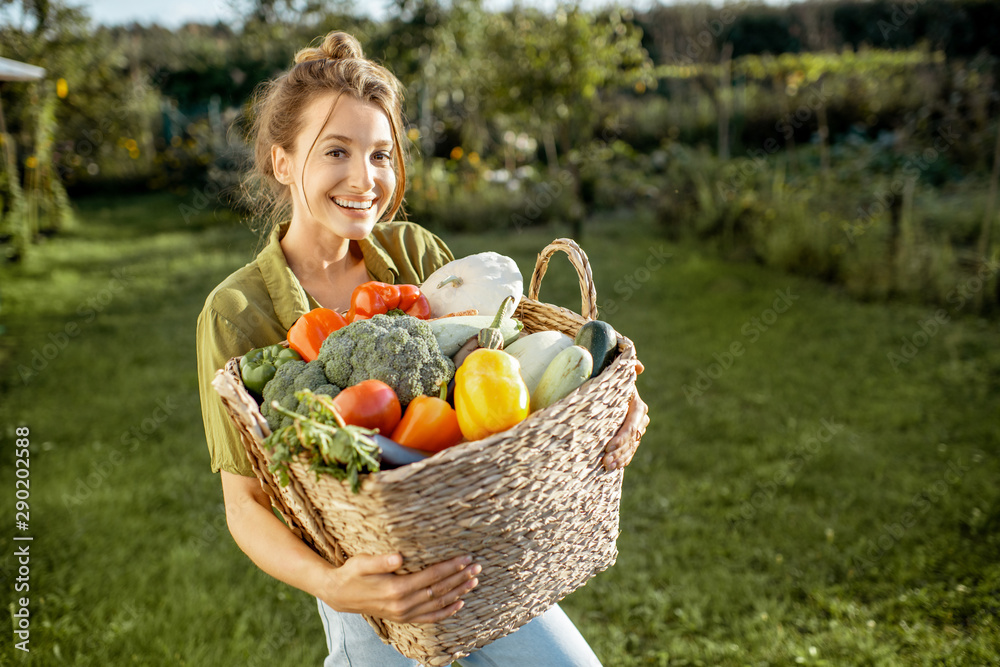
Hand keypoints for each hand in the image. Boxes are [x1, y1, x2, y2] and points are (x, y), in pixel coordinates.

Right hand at [321, 553, 480, 623]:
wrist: (340, 594)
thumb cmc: (352, 573)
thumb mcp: (362, 562)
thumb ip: (381, 560)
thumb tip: (399, 556)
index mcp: (396, 588)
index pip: (431, 576)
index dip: (450, 567)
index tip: (465, 558)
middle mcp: (403, 604)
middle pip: (439, 590)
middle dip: (460, 578)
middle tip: (477, 567)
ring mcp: (404, 613)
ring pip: (438, 604)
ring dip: (458, 592)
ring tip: (474, 581)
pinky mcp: (403, 617)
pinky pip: (430, 617)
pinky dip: (447, 612)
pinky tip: (460, 603)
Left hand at [603, 360, 648, 470]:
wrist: (612, 388)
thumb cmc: (612, 380)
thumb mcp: (617, 373)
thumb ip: (627, 366)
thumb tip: (639, 367)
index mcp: (637, 406)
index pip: (631, 425)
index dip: (621, 437)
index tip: (608, 447)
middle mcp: (640, 419)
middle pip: (631, 439)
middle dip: (619, 452)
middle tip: (605, 461)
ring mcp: (637, 429)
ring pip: (631, 447)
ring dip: (620, 458)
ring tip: (608, 466)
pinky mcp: (631, 436)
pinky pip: (630, 450)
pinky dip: (624, 459)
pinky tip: (616, 467)